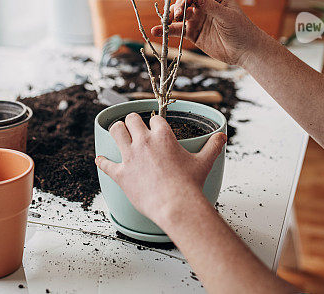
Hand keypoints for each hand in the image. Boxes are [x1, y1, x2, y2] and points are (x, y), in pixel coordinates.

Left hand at [95, 112, 226, 226]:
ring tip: (118, 132)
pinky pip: (106, 164)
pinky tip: (100, 159)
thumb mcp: (204, 162)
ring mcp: (130, 157)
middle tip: (133, 127)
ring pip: (115, 132)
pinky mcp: (121, 173)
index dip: (155, 122)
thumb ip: (213, 146)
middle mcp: (144, 142)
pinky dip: (102, 161)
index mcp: (163, 136)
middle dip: (132, 121)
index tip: (155, 125)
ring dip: (116, 131)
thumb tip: (222, 137)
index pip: (155, 119)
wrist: (176, 205)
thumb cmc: (190, 184)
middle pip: (131, 120)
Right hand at [150, 0, 258, 65]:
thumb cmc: (241, 30)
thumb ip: (211, 7)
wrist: (244, 51)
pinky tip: (157, 31)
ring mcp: (196, 17)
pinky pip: (176, 29)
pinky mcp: (192, 31)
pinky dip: (166, 30)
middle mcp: (204, 3)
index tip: (185, 4)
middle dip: (178, 6)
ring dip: (170, 16)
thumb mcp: (228, 17)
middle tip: (177, 15)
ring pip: (178, 13)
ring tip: (166, 22)